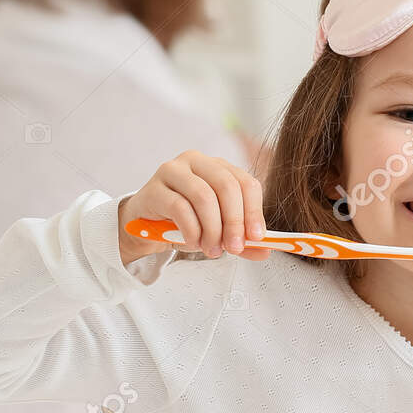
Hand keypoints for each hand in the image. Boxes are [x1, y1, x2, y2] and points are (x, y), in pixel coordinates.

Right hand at [118, 150, 272, 264]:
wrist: (146, 227)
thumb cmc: (185, 222)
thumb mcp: (218, 230)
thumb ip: (241, 239)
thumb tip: (265, 251)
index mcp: (218, 166)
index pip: (245, 182)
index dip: (254, 211)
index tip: (256, 237)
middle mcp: (196, 161)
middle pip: (226, 186)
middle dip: (234, 221)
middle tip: (234, 248)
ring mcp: (173, 171)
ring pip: (204, 197)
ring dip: (212, 229)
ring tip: (212, 249)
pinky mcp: (154, 188)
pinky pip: (180, 208)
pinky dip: (191, 231)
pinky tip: (192, 242)